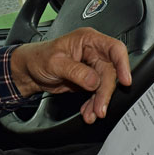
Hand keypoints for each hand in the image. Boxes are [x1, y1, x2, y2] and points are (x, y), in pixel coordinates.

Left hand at [9, 27, 131, 122]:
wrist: (29, 71)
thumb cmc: (39, 58)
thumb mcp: (55, 63)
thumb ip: (76, 71)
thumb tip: (94, 81)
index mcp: (88, 40)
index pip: (114, 48)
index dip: (122, 64)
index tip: (124, 80)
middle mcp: (93, 53)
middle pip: (110, 73)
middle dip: (105, 92)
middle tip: (100, 107)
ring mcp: (92, 68)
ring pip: (104, 86)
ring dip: (99, 102)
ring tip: (92, 114)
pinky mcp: (88, 81)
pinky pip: (96, 94)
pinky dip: (93, 104)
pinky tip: (88, 111)